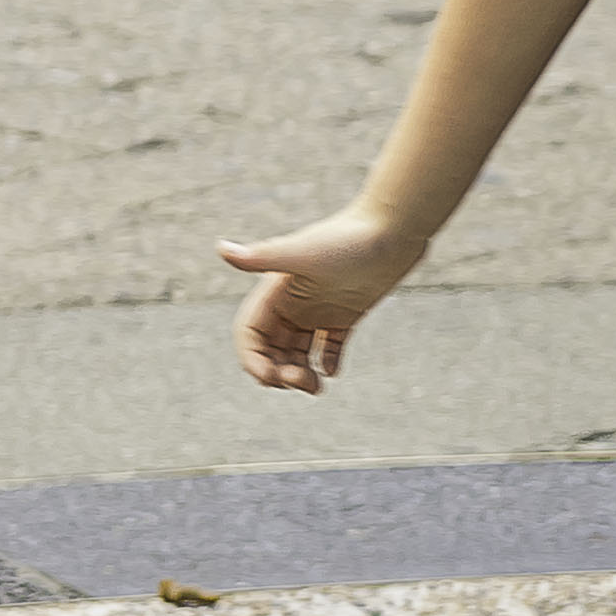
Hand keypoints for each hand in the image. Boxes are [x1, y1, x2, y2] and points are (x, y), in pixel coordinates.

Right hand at [220, 206, 428, 391]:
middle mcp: (294, 301)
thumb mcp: (303, 252)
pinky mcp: (347, 313)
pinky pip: (329, 346)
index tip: (271, 378)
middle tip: (303, 383)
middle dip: (278, 372)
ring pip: (298, 351)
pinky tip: (332, 371)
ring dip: (299, 373)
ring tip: (316, 386)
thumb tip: (221, 249)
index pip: (250, 333)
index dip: (252, 359)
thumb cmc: (349, 237)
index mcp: (276, 291)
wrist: (394, 228)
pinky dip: (327, 363)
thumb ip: (263, 256)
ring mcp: (320, 308)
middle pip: (271, 348)